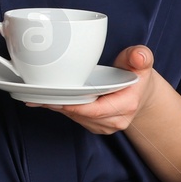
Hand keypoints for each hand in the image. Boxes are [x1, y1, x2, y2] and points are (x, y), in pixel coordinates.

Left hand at [25, 44, 161, 133]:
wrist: (140, 91)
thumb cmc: (136, 74)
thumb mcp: (141, 61)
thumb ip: (140, 56)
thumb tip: (138, 57)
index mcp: (127, 104)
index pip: (97, 110)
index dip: (76, 106)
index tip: (57, 99)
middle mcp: (116, 119)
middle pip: (82, 115)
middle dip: (61, 106)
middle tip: (39, 95)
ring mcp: (106, 125)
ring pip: (76, 118)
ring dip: (59, 108)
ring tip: (39, 97)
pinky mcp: (96, 125)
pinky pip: (76, 119)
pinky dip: (62, 109)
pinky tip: (48, 101)